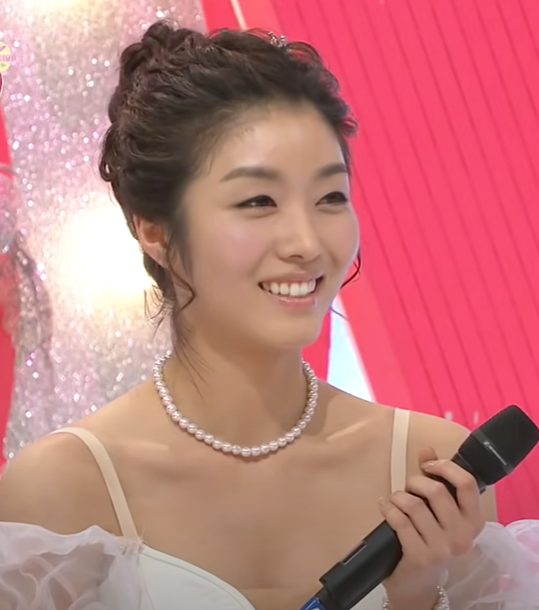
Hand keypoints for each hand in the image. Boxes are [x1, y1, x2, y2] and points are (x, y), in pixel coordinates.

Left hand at [378, 447, 484, 609]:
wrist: (417, 584)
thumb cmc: (428, 540)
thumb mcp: (437, 510)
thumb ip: (435, 478)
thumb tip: (426, 449)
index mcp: (473, 521)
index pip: (467, 483)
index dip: (445, 467)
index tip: (428, 465)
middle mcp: (463, 536)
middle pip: (436, 491)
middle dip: (415, 482)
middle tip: (407, 488)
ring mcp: (443, 549)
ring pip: (415, 504)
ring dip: (398, 497)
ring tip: (394, 501)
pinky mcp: (421, 557)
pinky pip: (400, 521)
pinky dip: (388, 508)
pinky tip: (385, 507)